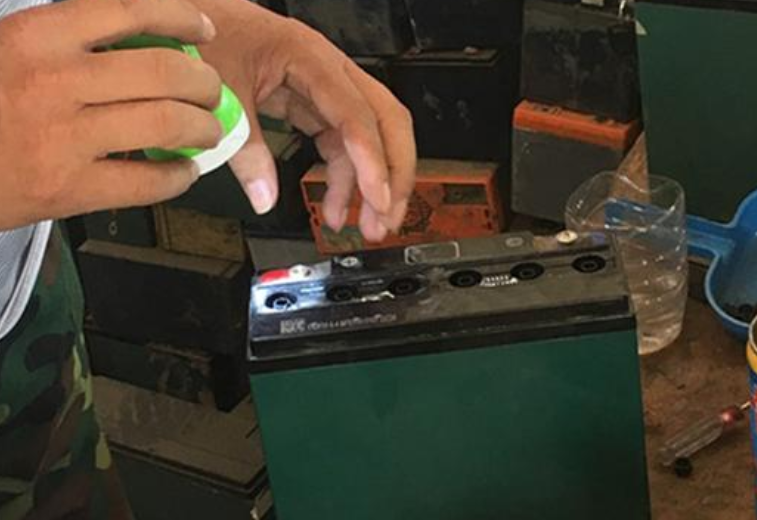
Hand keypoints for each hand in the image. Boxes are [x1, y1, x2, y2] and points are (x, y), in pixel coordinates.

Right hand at [0, 0, 221, 229]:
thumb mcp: (10, 50)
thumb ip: (68, 41)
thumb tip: (141, 41)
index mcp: (37, 35)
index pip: (130, 9)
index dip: (181, 16)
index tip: (204, 28)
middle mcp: (54, 80)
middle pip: (165, 70)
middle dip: (204, 82)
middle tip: (212, 92)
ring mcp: (64, 137)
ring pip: (168, 123)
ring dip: (204, 128)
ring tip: (208, 132)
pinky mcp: (70, 189)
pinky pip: (149, 181)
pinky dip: (179, 177)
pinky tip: (183, 172)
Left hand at [194, 0, 416, 242]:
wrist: (189, 16)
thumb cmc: (207, 34)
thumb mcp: (221, 94)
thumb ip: (244, 148)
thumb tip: (265, 195)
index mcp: (309, 57)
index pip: (355, 114)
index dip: (372, 159)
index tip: (376, 197)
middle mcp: (327, 71)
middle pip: (385, 122)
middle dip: (393, 173)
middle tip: (386, 217)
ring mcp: (325, 89)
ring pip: (370, 138)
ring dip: (371, 183)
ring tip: (365, 225)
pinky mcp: (314, 105)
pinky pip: (343, 144)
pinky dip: (345, 178)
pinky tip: (336, 204)